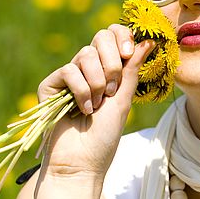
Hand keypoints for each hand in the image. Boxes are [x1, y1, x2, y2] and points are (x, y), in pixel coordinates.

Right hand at [37, 25, 154, 176]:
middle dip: (112, 63)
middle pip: (100, 38)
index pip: (113, 36)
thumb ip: (132, 70)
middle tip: (113, 90)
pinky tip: (82, 110)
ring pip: (86, 54)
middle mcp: (88, 70)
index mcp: (107, 71)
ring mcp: (68, 77)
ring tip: (96, 106)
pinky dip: (81, 91)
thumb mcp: (124, 100)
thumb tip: (148, 41)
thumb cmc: (104, 137)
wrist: (82, 162)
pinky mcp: (51, 85)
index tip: (130, 52)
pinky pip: (69, 71)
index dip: (122, 36)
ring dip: (97, 83)